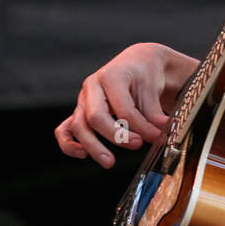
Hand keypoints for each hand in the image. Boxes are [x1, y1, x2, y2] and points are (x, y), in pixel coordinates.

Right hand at [54, 42, 196, 166]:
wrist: (136, 63)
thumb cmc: (144, 75)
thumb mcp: (152, 89)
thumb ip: (153, 114)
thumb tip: (159, 135)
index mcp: (111, 76)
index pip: (124, 108)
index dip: (141, 127)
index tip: (157, 137)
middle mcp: (92, 86)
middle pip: (95, 117)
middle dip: (116, 136)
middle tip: (137, 145)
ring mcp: (83, 99)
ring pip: (78, 125)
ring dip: (93, 146)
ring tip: (110, 162)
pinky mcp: (80, 111)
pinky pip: (65, 129)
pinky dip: (69, 143)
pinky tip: (83, 154)